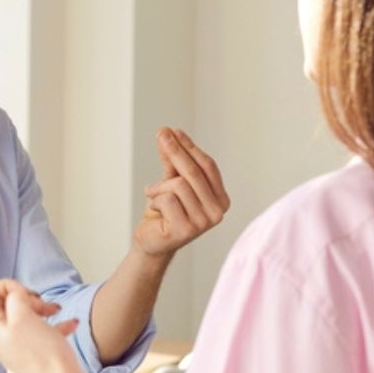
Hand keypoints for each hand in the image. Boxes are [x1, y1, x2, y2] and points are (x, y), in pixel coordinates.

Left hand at [0, 280, 79, 372]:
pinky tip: (70, 323)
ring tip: (56, 311)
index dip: (7, 286)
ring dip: (41, 309)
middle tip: (42, 306)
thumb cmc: (43, 352)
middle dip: (26, 298)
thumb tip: (16, 295)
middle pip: (5, 304)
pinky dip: (53, 324)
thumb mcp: (24, 315)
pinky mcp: (31, 354)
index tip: (25, 294)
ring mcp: (14, 347)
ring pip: (23, 317)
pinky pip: (39, 332)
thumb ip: (15, 297)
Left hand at [134, 127, 230, 258]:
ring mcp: (204, 222)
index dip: (189, 147)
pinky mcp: (186, 230)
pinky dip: (155, 200)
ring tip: (153, 194)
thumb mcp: (171, 181)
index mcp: (221, 198)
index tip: (173, 131)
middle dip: (175, 150)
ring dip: (159, 187)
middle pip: (194, 172)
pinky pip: (168, 200)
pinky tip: (154, 208)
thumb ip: (173, 160)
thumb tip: (170, 133)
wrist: (152, 242)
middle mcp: (218, 211)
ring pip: (179, 185)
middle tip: (160, 134)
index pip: (208, 166)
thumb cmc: (165, 212)